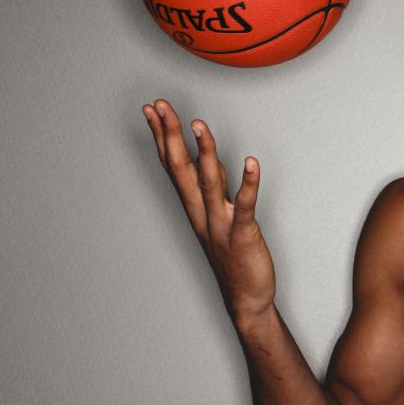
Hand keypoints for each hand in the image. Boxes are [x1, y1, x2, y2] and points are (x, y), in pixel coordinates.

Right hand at [142, 99, 275, 325]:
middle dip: (170, 135)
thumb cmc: (233, 257)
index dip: (162, 136)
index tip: (152, 109)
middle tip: (159, 105)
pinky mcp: (243, 234)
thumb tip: (206, 159)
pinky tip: (252, 162)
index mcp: (194, 207)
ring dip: (204, 152)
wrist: (247, 298)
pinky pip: (244, 205)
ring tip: (199, 124)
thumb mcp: (217, 217)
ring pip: (208, 182)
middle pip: (181, 168)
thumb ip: (212, 189)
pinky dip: (248, 183)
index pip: (173, 165)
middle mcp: (202, 213)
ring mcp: (220, 224)